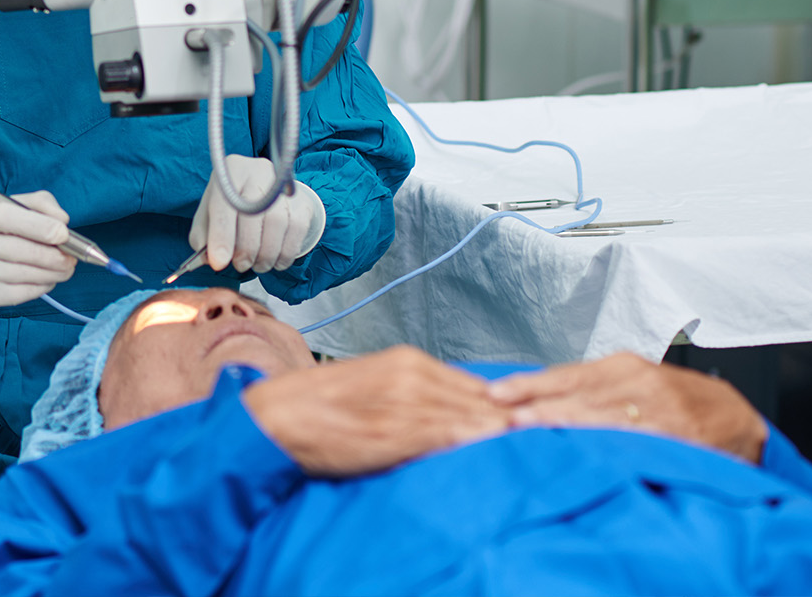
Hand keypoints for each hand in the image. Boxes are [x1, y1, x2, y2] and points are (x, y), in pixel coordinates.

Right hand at [0, 192, 77, 311]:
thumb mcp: (1, 208)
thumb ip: (36, 204)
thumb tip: (62, 220)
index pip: (7, 216)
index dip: (39, 226)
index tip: (63, 233)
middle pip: (18, 249)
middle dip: (52, 255)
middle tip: (71, 257)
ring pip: (22, 274)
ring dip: (51, 273)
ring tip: (65, 269)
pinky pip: (18, 293)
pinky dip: (39, 287)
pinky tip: (48, 280)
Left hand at [190, 155, 325, 272]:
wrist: (265, 192)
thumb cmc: (231, 206)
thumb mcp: (209, 214)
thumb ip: (203, 237)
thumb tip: (207, 260)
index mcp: (230, 172)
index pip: (225, 205)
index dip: (221, 237)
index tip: (219, 263)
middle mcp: (258, 172)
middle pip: (254, 215)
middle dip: (246, 249)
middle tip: (241, 265)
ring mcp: (283, 186)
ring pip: (278, 224)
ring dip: (266, 254)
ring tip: (257, 265)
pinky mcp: (302, 201)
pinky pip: (297, 230)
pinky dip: (285, 253)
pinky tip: (275, 261)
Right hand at [242, 346, 508, 476]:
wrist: (274, 419)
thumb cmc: (314, 405)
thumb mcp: (368, 382)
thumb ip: (408, 391)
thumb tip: (443, 409)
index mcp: (405, 361)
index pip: (471, 384)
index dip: (498, 405)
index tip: (519, 420)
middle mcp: (410, 377)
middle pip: (479, 399)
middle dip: (507, 417)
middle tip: (537, 430)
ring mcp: (404, 406)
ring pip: (468, 418)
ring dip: (495, 431)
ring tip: (522, 442)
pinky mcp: (394, 435)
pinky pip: (444, 439)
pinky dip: (469, 443)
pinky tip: (487, 450)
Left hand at [489, 354, 768, 462]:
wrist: (736, 420)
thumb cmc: (672, 404)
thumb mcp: (630, 386)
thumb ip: (587, 393)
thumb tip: (525, 405)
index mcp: (621, 368)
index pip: (565, 375)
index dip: (530, 385)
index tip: (496, 395)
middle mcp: (639, 382)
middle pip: (579, 395)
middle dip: (540, 408)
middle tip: (505, 419)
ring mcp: (660, 409)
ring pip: (604, 416)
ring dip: (565, 426)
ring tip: (531, 434)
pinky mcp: (680, 435)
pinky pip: (638, 440)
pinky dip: (610, 445)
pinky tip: (586, 452)